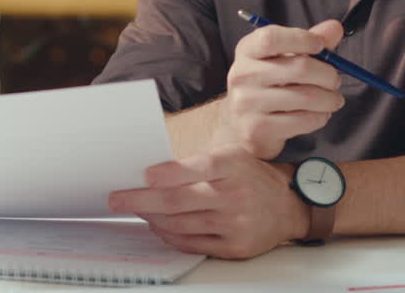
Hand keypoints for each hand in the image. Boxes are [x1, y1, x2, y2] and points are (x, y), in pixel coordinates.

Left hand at [107, 146, 308, 258]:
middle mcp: (235, 195)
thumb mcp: (230, 156)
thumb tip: (150, 173)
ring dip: (151, 218)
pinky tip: (157, 226)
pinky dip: (169, 235)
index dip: (168, 173)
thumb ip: (197, 164)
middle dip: (141, 200)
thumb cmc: (250, 176)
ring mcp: (235, 224)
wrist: (288, 206)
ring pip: (180, 224)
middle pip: (180, 200)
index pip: (198, 168)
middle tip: (117, 199)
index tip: (144, 175)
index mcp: (233, 165)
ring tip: (136, 210)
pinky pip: (191, 244)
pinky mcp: (234, 247)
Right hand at [218, 19, 345, 159]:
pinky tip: (318, 114)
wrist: (241, 124)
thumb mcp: (282, 57)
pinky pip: (303, 120)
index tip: (321, 46)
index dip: (302, 39)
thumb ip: (308, 41)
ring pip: (306, 97)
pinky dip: (320, 117)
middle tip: (335, 80)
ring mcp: (248, 103)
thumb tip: (335, 28)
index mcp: (247, 50)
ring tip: (332, 99)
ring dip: (329, 99)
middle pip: (299, 68)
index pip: (271, 38)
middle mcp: (243, 75)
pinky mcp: (258, 128)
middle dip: (328, 74)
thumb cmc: (268, 84)